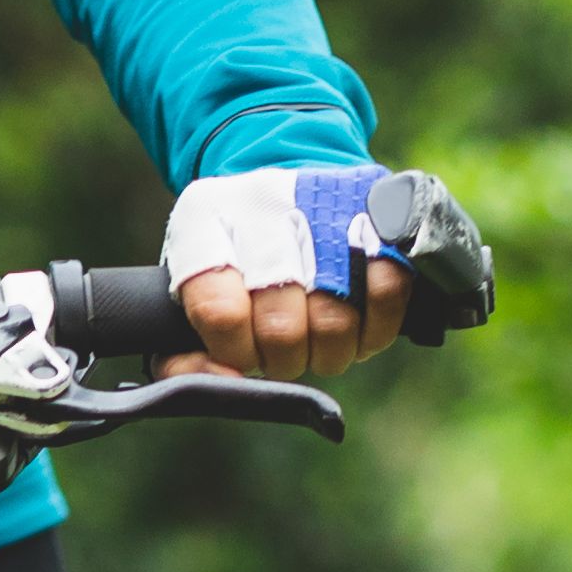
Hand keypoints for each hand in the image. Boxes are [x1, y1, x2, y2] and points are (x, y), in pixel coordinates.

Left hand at [156, 164, 442, 381]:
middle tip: (279, 346)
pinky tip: (356, 318)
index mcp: (206, 219)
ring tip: (316, 333)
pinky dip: (374, 324)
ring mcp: (328, 205)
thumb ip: (182, 352)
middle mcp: (265, 204)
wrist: (288, 188)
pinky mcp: (381, 213)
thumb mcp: (187, 295)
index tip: (239, 350)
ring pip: (337, 321)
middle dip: (282, 356)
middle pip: (283, 327)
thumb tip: (219, 383)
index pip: (221, 312)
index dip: (235, 350)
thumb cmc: (234, 263)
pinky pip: (388, 291)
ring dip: (328, 348)